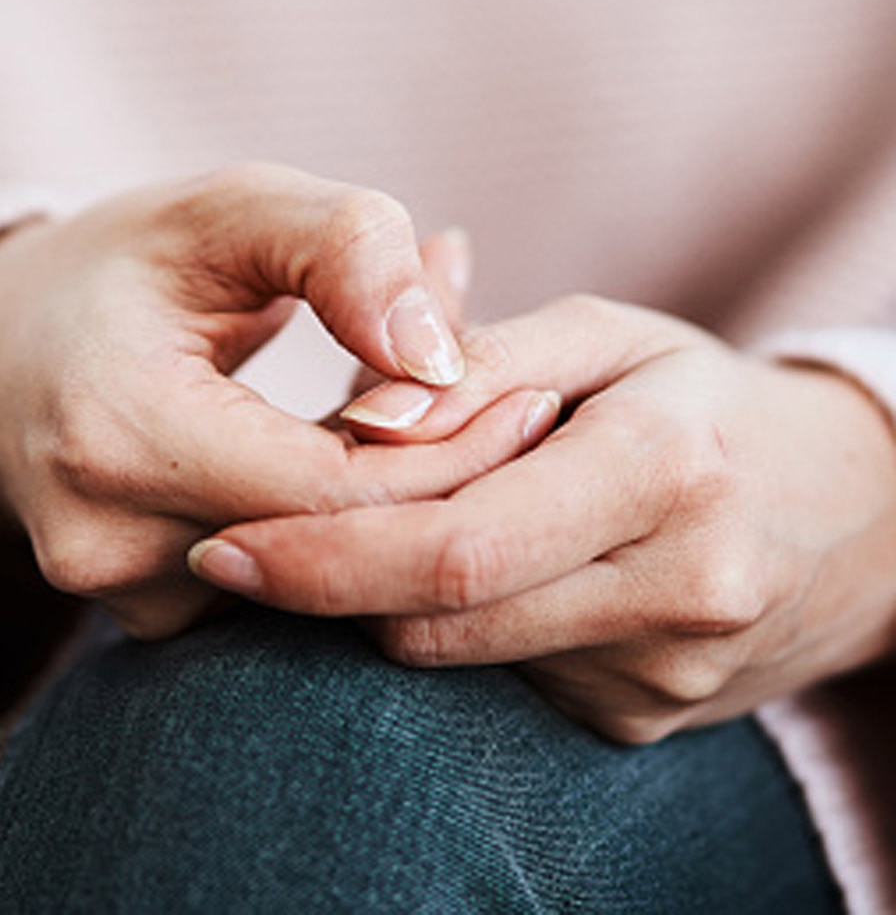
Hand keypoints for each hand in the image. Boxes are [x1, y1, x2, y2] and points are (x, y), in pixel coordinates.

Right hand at [0, 164, 543, 637]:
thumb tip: (443, 361)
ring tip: (433, 419)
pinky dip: (336, 530)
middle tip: (518, 411)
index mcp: (119, 431)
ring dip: (391, 507)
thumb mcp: (231, 209)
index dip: (453, 449)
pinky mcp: (142, 619)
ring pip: (319, 582)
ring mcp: (118, 597)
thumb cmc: (125, 264)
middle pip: (340, 551)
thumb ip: (345, 251)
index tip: (529, 395)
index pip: (340, 489)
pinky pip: (280, 591)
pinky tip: (359, 462)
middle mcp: (107, 542)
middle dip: (441, 485)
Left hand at [189, 295, 895, 741]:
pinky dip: (455, 624)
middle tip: (240, 552)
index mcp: (665, 471)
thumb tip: (359, 422)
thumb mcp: (603, 336)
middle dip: (325, 588)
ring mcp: (663, 675)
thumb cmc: (698, 396)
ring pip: (458, 656)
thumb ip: (479, 363)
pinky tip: (475, 566)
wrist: (847, 510)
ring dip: (390, 599)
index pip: (454, 548)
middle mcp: (676, 591)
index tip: (222, 550)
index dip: (321, 556)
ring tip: (388, 526)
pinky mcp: (643, 720)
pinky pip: (500, 677)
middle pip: (441, 621)